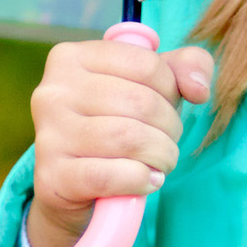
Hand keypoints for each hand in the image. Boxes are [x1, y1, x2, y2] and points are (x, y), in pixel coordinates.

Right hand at [26, 29, 213, 246]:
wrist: (72, 188)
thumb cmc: (116, 124)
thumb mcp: (152, 86)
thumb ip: (186, 67)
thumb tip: (198, 89)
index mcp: (70, 57)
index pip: (146, 64)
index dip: (171, 90)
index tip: (166, 107)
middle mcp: (52, 91)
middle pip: (141, 102)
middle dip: (170, 127)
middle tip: (166, 141)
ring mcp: (48, 135)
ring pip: (130, 138)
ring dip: (162, 155)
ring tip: (161, 162)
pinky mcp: (53, 177)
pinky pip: (113, 176)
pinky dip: (142, 180)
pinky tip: (146, 181)